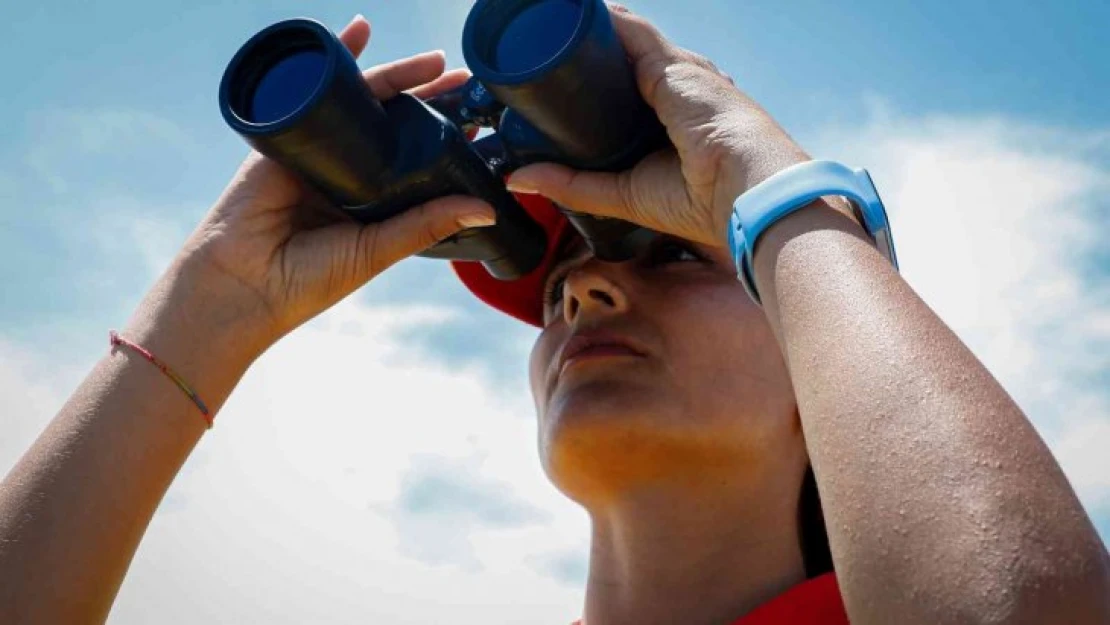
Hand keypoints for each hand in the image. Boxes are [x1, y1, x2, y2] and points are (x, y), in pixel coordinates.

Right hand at [174, 16, 494, 350]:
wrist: (244, 284)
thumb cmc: (307, 279)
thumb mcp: (378, 249)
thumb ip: (426, 225)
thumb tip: (486, 209)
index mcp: (370, 199)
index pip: (414, 157)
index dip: (445, 136)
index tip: (479, 121)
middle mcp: (346, 170)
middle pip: (392, 122)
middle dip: (428, 97)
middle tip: (463, 78)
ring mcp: (318, 148)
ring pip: (362, 100)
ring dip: (396, 73)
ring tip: (434, 60)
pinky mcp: (289, 132)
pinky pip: (317, 87)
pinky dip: (338, 56)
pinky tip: (359, 31)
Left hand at [505, 4, 811, 248]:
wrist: (747, 190)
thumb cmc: (703, 201)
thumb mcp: (622, 193)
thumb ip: (571, 184)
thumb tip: (517, 178)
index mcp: (668, 122)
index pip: (621, 91)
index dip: (589, 84)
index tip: (549, 84)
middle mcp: (674, 89)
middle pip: (618, 61)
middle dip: (582, 56)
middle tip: (535, 54)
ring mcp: (674, 71)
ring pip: (621, 39)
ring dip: (585, 31)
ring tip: (544, 22)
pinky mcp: (671, 62)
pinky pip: (628, 30)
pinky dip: (600, 19)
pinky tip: (570, 12)